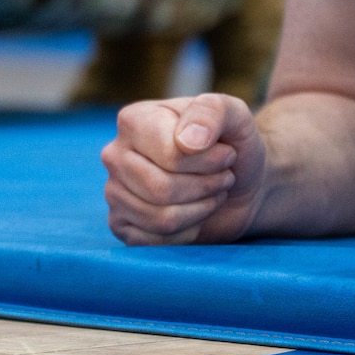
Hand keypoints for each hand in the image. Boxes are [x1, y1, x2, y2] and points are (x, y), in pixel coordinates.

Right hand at [102, 93, 266, 244]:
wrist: (240, 184)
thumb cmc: (233, 145)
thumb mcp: (235, 115)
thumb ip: (213, 112)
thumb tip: (188, 141)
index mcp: (134, 120)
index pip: (171, 155)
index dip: (209, 162)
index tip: (227, 154)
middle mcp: (115, 155)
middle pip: (161, 188)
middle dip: (205, 188)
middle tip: (223, 178)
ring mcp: (114, 191)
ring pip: (160, 218)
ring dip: (200, 210)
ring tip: (212, 193)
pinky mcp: (120, 225)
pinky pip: (154, 242)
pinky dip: (187, 233)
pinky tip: (194, 215)